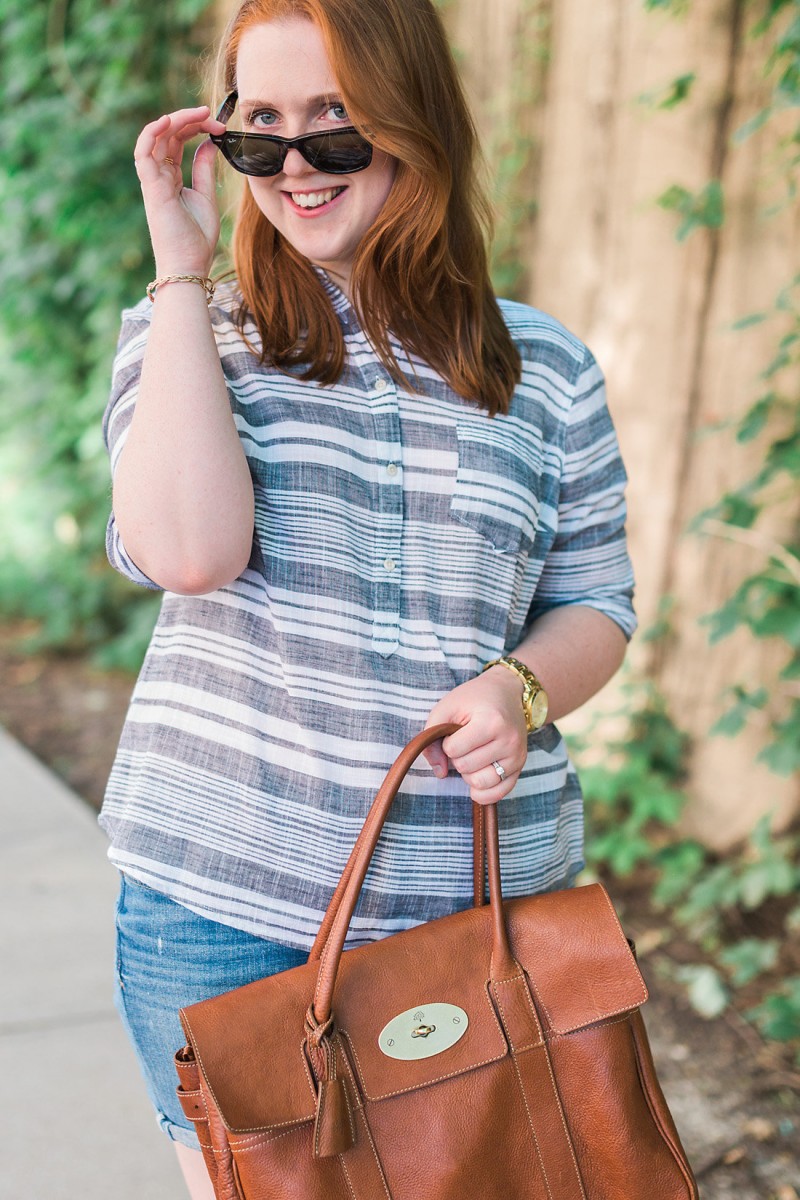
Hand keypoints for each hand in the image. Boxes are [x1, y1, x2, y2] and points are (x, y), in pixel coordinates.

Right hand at [134, 106, 226, 276]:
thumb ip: (204, 169)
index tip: (219, 127)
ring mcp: (153, 180)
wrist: (188, 266)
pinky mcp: (151, 187)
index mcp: (170, 177)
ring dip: (176, 119)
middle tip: (213, 116)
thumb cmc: (196, 239)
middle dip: (190, 119)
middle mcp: (158, 175)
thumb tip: (209, 143)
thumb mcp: (206, 196)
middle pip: (167, 134)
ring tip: (200, 113)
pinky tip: (168, 120)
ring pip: (155, 137)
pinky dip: (151, 133)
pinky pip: (143, 153)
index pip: (176, 139)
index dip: (195, 127)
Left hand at [422, 667, 528, 804]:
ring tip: (473, 755)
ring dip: (469, 773)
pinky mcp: (520, 767)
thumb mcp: (447, 707)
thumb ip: (431, 736)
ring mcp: (517, 756)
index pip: (453, 750)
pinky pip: (499, 793)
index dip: (447, 742)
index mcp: (491, 722)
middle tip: (466, 741)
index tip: (456, 731)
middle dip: (457, 757)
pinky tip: (476, 780)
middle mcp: (509, 741)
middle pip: (465, 767)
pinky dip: (483, 793)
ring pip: (480, 783)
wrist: (507, 692)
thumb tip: (440, 772)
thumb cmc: (474, 699)